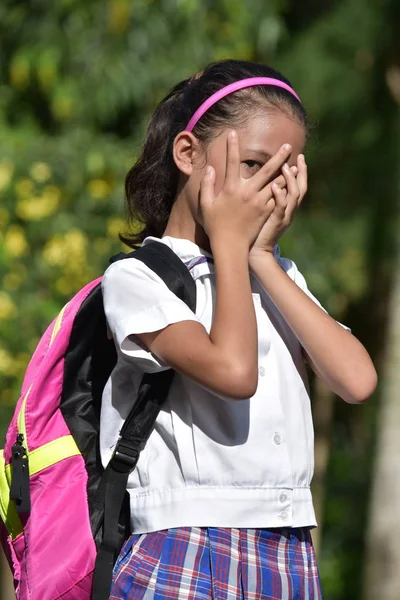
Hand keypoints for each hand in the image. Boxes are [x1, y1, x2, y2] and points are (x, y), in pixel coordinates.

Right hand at [199, 131, 292, 249]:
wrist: (230, 246)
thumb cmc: (215, 226)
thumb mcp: (206, 205)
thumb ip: (207, 185)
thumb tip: (210, 168)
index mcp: (231, 188)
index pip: (231, 162)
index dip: (231, 146)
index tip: (233, 132)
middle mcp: (248, 193)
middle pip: (266, 170)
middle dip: (278, 157)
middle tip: (288, 146)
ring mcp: (259, 203)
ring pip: (277, 184)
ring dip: (287, 172)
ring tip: (297, 164)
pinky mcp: (266, 212)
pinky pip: (278, 198)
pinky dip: (285, 189)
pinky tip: (291, 184)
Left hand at [250, 154, 307, 255]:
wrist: (254, 252)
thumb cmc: (255, 231)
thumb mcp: (264, 211)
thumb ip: (266, 196)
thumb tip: (263, 181)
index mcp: (287, 207)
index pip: (297, 186)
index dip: (300, 172)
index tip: (298, 157)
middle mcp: (289, 211)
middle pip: (301, 188)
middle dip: (302, 172)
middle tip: (299, 156)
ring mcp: (284, 217)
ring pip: (293, 196)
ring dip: (290, 180)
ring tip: (285, 166)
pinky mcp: (275, 222)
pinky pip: (281, 207)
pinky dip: (280, 195)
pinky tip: (274, 184)